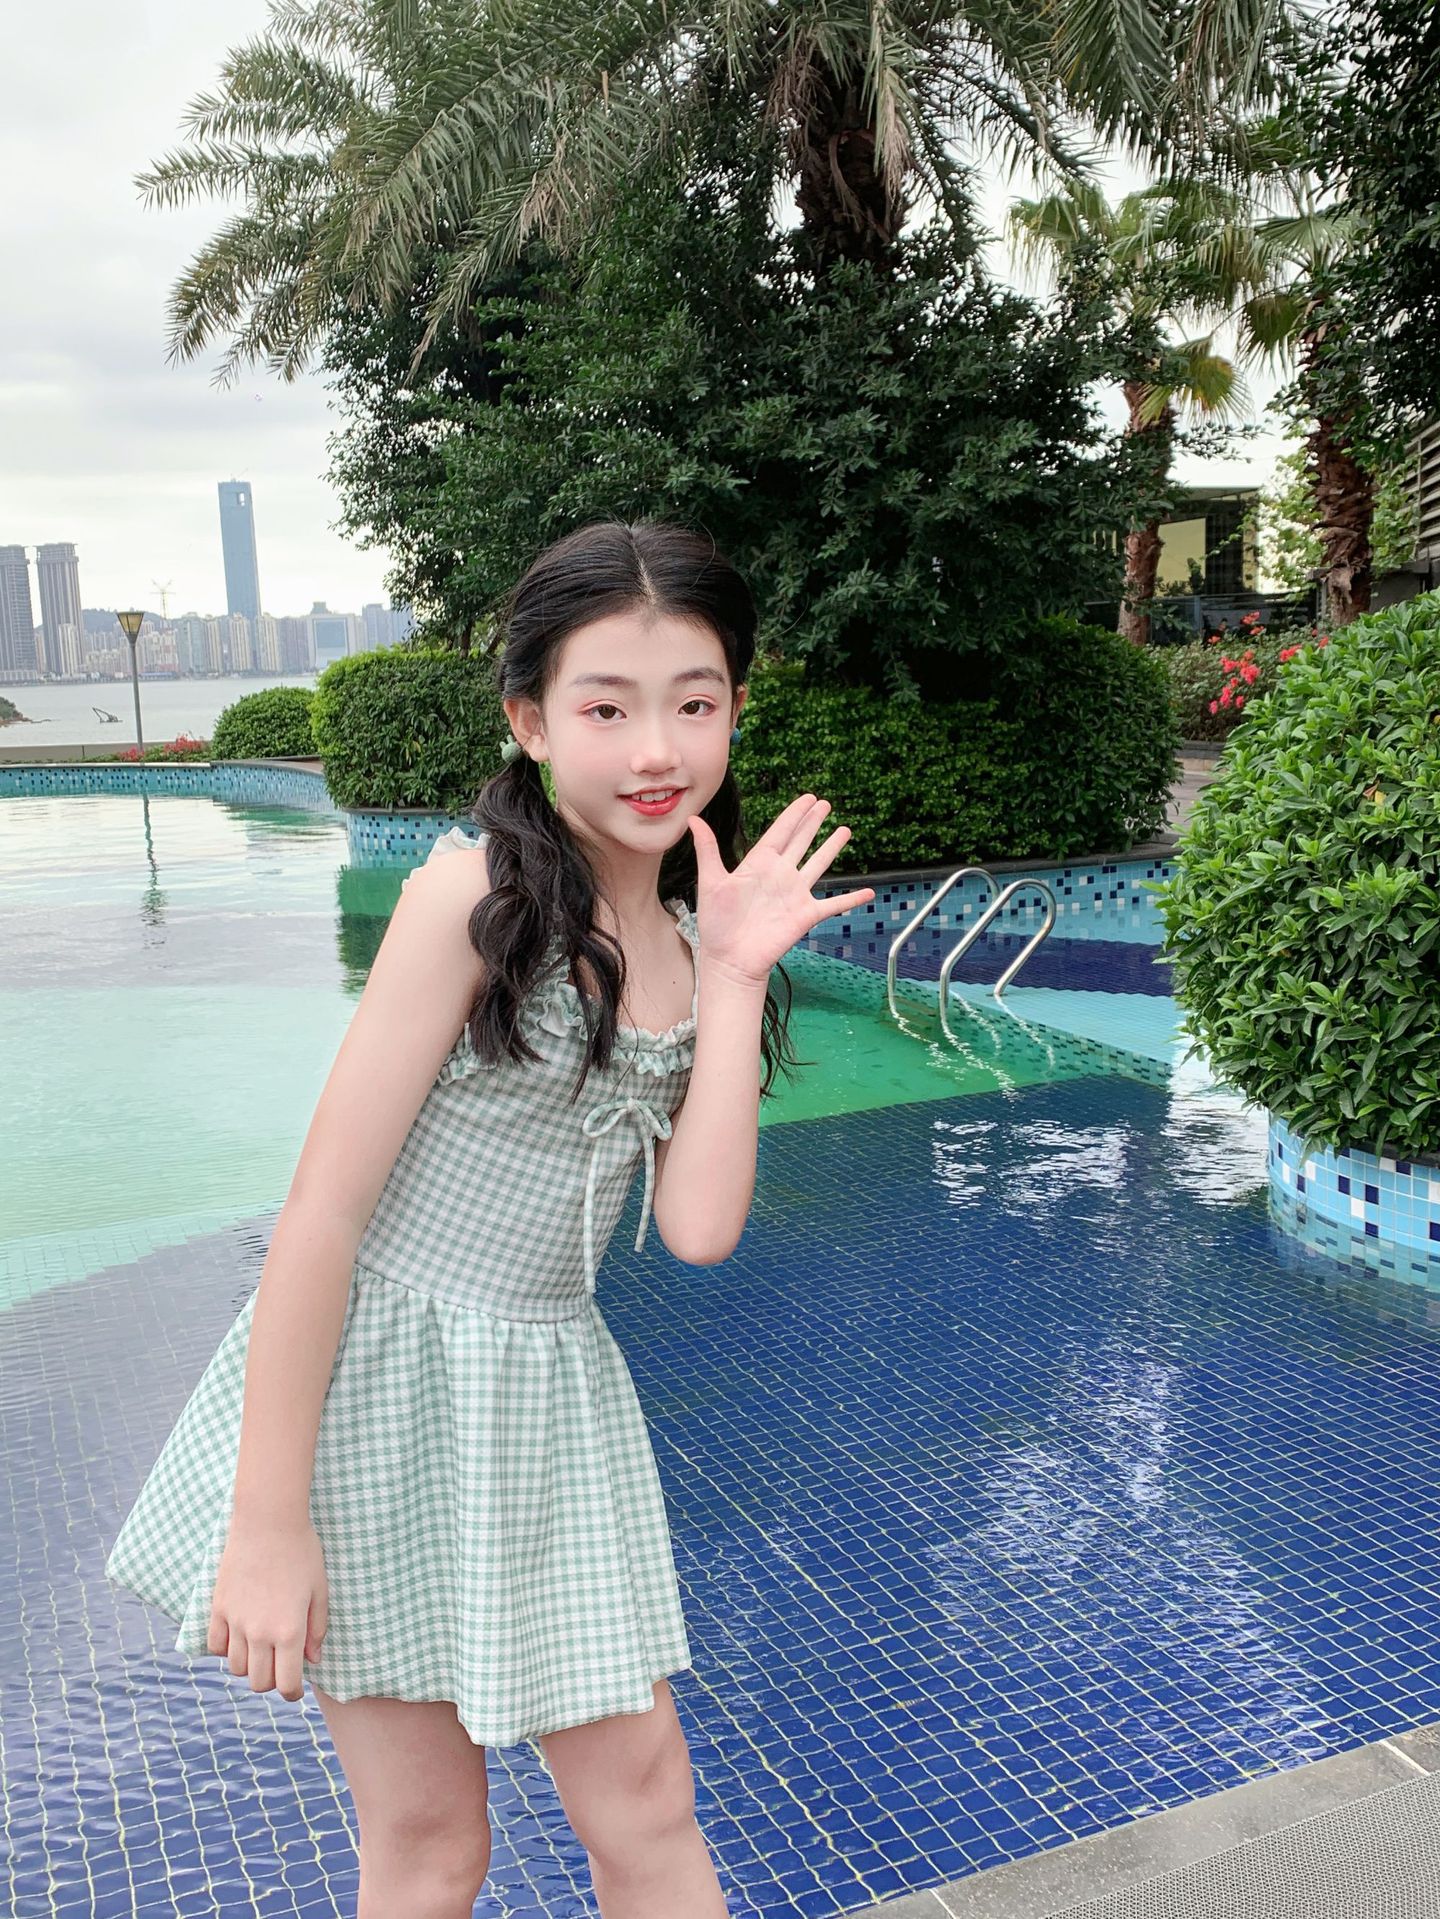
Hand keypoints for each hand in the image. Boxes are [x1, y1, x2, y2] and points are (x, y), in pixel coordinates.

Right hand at [206, 1513, 328, 1702]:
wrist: (269, 1521)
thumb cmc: (302, 1552)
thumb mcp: (319, 1590)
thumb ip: (317, 1629)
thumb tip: (313, 1660)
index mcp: (289, 1631)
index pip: (287, 1683)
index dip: (293, 1693)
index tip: (295, 1690)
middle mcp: (260, 1633)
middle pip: (259, 1682)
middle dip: (272, 1681)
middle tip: (281, 1666)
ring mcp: (236, 1622)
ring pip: (236, 1668)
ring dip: (250, 1666)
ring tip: (262, 1650)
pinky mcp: (218, 1608)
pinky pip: (216, 1646)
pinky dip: (227, 1649)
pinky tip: (240, 1637)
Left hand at [687, 794, 876, 983]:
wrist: (729, 959)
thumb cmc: (716, 924)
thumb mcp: (711, 882)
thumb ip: (707, 850)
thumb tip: (693, 819)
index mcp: (758, 864)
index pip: (780, 831)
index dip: (795, 814)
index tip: (808, 797)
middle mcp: (779, 875)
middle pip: (801, 842)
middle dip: (813, 822)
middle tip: (826, 803)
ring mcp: (794, 894)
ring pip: (818, 864)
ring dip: (832, 848)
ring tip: (845, 830)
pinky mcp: (805, 915)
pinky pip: (833, 905)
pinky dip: (851, 900)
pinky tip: (868, 893)